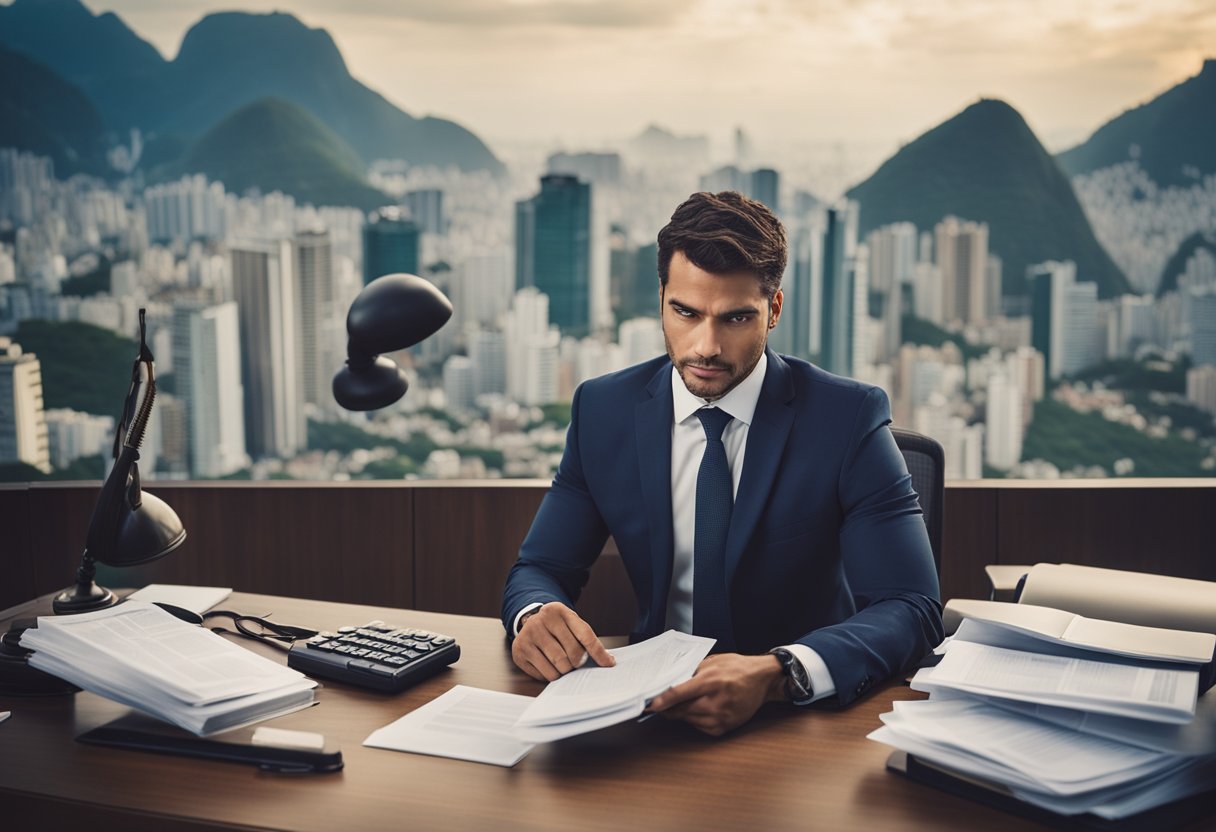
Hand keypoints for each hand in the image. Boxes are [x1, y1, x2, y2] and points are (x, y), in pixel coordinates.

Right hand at [511, 602, 614, 681]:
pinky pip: (545, 674)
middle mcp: (541, 621)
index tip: (608, 664)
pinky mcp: (519, 651)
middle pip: (573, 654)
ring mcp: (528, 636)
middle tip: (575, 661)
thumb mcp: (571, 624)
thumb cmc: (557, 627)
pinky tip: (549, 665)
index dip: (598, 652)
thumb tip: (608, 661)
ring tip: (563, 664)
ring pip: (559, 666)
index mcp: (559, 611)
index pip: (584, 634)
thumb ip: (588, 639)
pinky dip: (552, 675)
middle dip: (578, 663)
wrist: (529, 621)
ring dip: (565, 671)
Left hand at [646, 653, 785, 735]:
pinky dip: (696, 719)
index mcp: (711, 680)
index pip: (679, 694)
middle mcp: (716, 701)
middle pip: (681, 710)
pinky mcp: (725, 727)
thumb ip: (691, 673)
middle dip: (669, 707)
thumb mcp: (712, 662)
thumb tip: (669, 683)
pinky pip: (700, 727)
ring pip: (689, 720)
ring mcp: (721, 716)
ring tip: (690, 700)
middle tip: (660, 703)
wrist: (761, 679)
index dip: (662, 701)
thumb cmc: (736, 667)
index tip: (650, 705)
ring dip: (683, 713)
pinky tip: (702, 708)